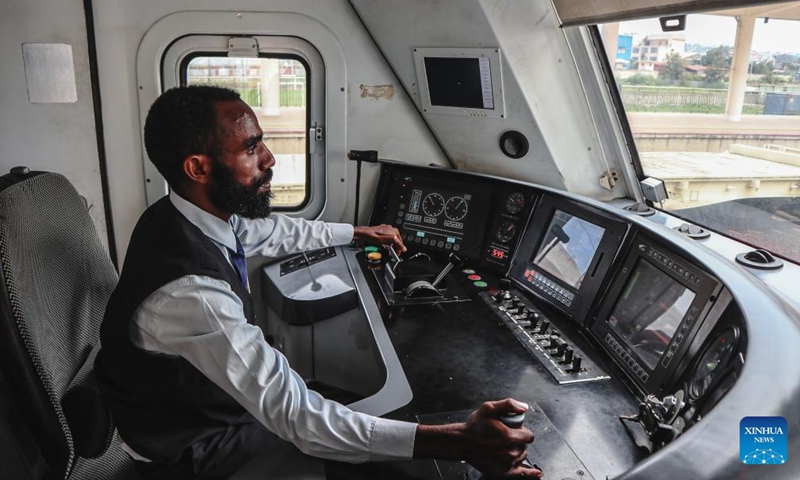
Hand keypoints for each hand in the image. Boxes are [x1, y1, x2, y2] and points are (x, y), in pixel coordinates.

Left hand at [353, 224, 406, 253]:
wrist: (365, 233)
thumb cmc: (373, 236)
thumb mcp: (388, 240)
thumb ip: (397, 244)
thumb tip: (403, 248)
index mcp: (394, 231)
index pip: (400, 242)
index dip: (399, 249)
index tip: (397, 254)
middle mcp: (391, 229)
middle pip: (396, 240)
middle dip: (395, 247)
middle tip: (393, 253)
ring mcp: (386, 229)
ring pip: (392, 239)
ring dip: (391, 246)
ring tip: (389, 250)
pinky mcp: (382, 231)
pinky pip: (387, 238)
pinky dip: (387, 243)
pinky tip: (385, 245)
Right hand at [413, 399, 541, 477]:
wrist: (461, 442)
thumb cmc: (474, 427)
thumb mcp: (488, 408)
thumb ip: (508, 404)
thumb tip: (524, 408)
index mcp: (508, 437)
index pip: (529, 436)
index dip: (523, 431)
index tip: (514, 430)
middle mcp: (509, 452)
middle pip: (525, 446)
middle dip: (518, 441)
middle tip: (504, 436)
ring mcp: (506, 464)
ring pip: (521, 456)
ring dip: (517, 451)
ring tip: (503, 446)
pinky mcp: (502, 472)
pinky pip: (521, 473)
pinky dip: (529, 473)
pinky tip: (536, 473)